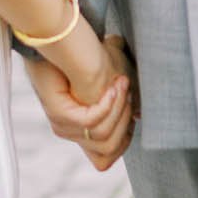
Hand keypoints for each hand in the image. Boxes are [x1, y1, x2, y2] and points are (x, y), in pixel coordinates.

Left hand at [28, 44, 133, 171]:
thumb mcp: (114, 84)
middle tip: (126, 88)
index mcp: (81, 130)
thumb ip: (125, 104)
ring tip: (120, 81)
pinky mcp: (58, 113)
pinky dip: (108, 104)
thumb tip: (138, 117)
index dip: (124, 142)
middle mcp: (69, 132)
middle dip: (125, 119)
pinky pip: (92, 122)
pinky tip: (111, 85)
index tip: (133, 113)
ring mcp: (61, 124)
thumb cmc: (90, 57)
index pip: (103, 161)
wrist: (64, 37)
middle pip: (110, 149)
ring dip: (119, 107)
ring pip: (103, 135)